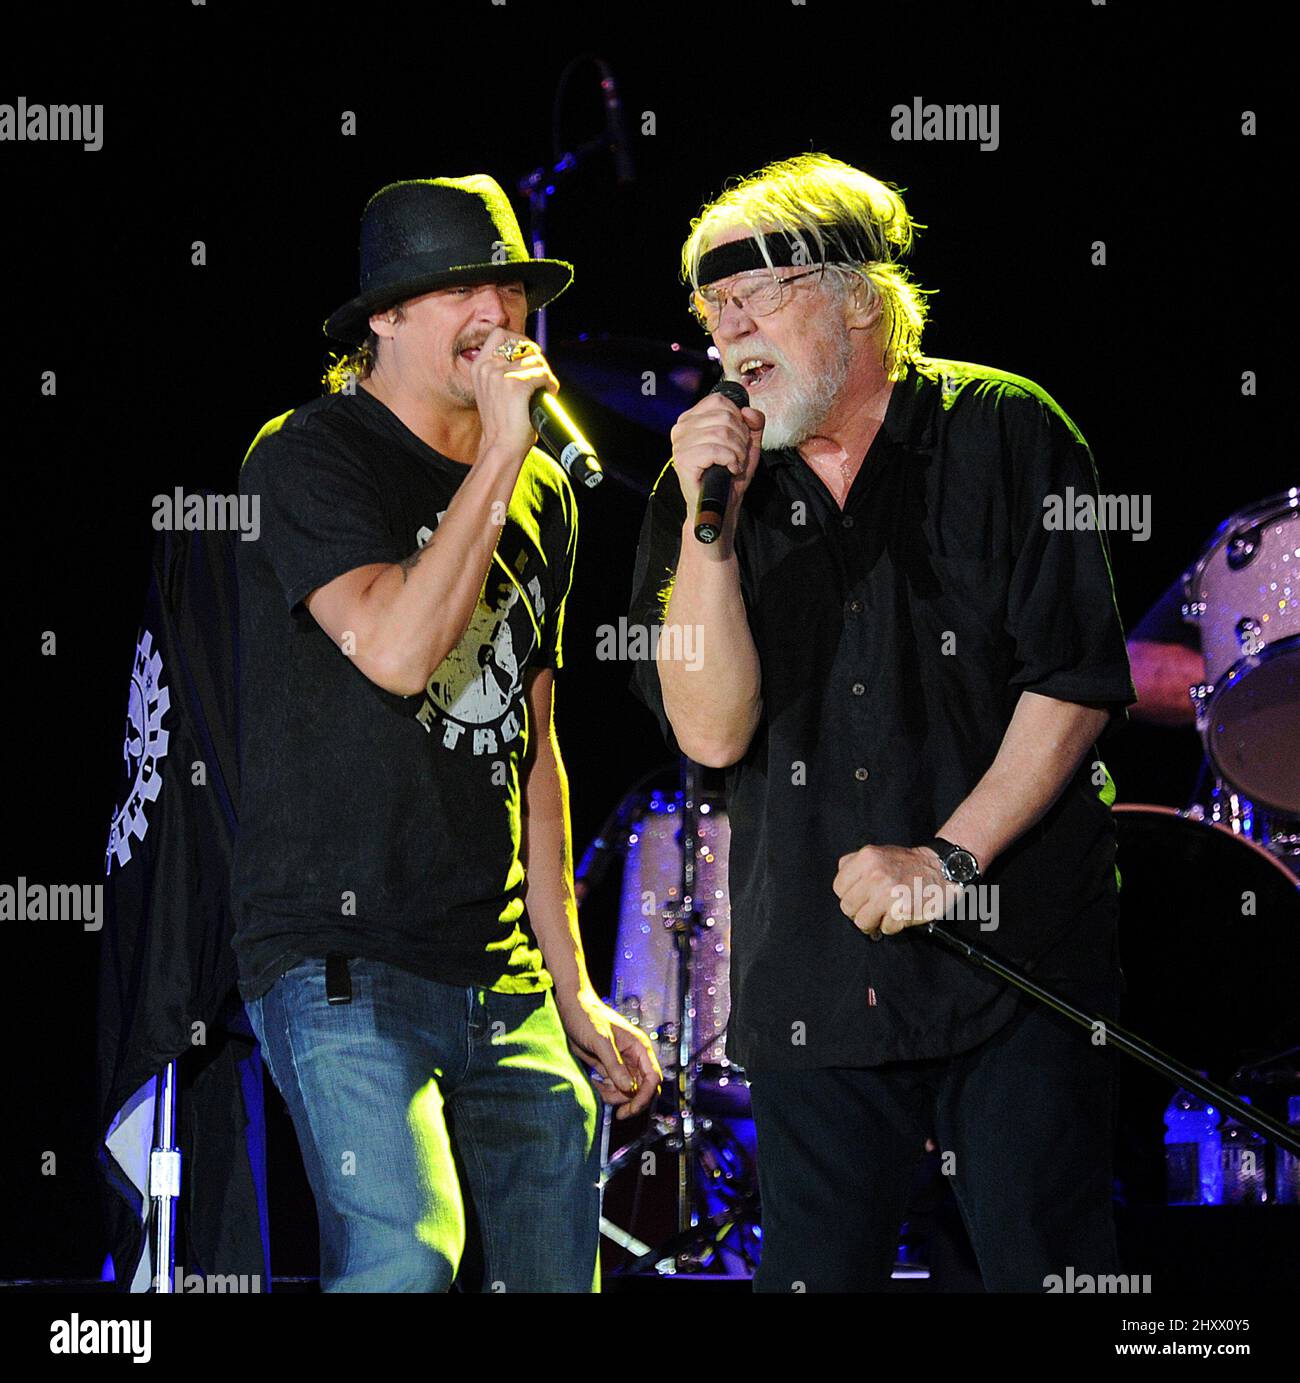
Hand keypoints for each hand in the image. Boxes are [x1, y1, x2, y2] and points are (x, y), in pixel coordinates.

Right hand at [470, 325, 559, 461]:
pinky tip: (549, 393)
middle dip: (537, 359)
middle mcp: (488, 367)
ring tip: (545, 387)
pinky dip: (550, 384)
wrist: (500, 446)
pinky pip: (543, 375)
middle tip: (541, 375)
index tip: (528, 351)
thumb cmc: (500, 423)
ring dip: (546, 374)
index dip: (518, 339)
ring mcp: (501, 376)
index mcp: (479, 366)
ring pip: (537, 361)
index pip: (499, 334)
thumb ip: (502, 370)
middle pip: (524, 346)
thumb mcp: (493, 390)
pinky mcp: (517, 387)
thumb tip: (527, 354)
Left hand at [556, 988, 661, 1120]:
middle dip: (631, 1101)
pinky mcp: (609, 1066)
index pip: (653, 1078)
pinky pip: (613, 1086)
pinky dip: (606, 1091)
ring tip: (598, 1090)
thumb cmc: (587, 1017)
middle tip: (616, 1112)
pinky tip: (594, 1085)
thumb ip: (614, 1065)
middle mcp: (634, 1056)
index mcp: (639, 1047)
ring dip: (615, 1097)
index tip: (630, 1109)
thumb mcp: (600, 1041)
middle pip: (642, 1088)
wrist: (571, 1007)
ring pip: (627, 1090)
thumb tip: (629, 1089)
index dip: (645, 1096)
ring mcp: (622, 1062)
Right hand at [669, 390, 765, 522]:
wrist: (720, 505)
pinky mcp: (683, 459)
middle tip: (738, 456)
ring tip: (734, 465)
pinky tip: (729, 470)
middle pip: (724, 417)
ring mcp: (680, 444)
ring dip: (737, 452)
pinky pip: (715, 450)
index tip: (739, 440)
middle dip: (740, 439)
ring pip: (722, 433)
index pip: (720, 401)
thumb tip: (749, 411)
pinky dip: (730, 460)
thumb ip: (754, 423)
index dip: (738, 420)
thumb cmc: (728, 476)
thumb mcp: (747, 444)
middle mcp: (682, 428)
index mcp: (692, 419)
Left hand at [832, 843, 961, 938]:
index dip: (848, 895)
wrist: (941, 870)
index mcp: (867, 858)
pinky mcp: (902, 910)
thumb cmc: (907, 863)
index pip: (838, 888)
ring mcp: (888, 894)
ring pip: (862, 922)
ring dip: (872, 922)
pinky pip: (885, 929)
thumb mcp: (877, 853)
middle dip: (858, 910)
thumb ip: (854, 864)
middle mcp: (876, 875)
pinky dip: (891, 925)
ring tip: (883, 913)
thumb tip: (841, 888)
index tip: (859, 896)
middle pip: (847, 907)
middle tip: (871, 907)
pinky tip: (899, 914)